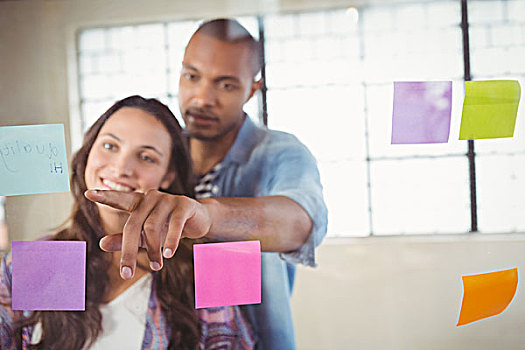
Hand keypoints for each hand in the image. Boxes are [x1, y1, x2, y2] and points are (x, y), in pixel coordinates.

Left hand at [85, 189, 210, 278]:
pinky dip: (170, 241)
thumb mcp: (144, 235)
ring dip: (153, 251)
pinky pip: (174, 224)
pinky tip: (168, 254)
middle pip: (133, 225)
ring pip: (152, 227)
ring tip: (156, 266)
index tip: (88, 194)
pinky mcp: (184, 205)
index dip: (105, 196)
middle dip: (128, 251)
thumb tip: (101, 244)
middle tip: (126, 274)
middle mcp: (150, 197)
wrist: (198, 220)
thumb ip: (124, 239)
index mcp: (138, 202)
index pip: (119, 199)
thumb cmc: (167, 226)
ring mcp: (167, 199)